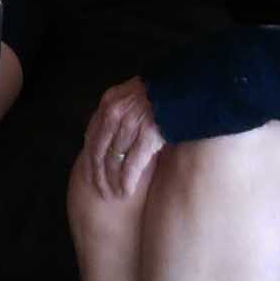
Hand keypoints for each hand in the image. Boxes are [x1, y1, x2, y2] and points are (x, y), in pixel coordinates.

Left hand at [82, 77, 166, 199]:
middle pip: (99, 151)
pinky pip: (132, 163)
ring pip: (114, 160)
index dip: (90, 159)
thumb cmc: (164, 93)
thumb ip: (121, 112)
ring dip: (112, 181)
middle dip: (98, 175)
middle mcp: (115, 112)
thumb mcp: (134, 95)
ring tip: (115, 195)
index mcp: (109, 102)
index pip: (92, 136)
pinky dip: (127, 180)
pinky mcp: (148, 134)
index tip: (90, 175)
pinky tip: (126, 191)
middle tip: (101, 193)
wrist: (190, 85)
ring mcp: (130, 123)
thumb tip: (112, 136)